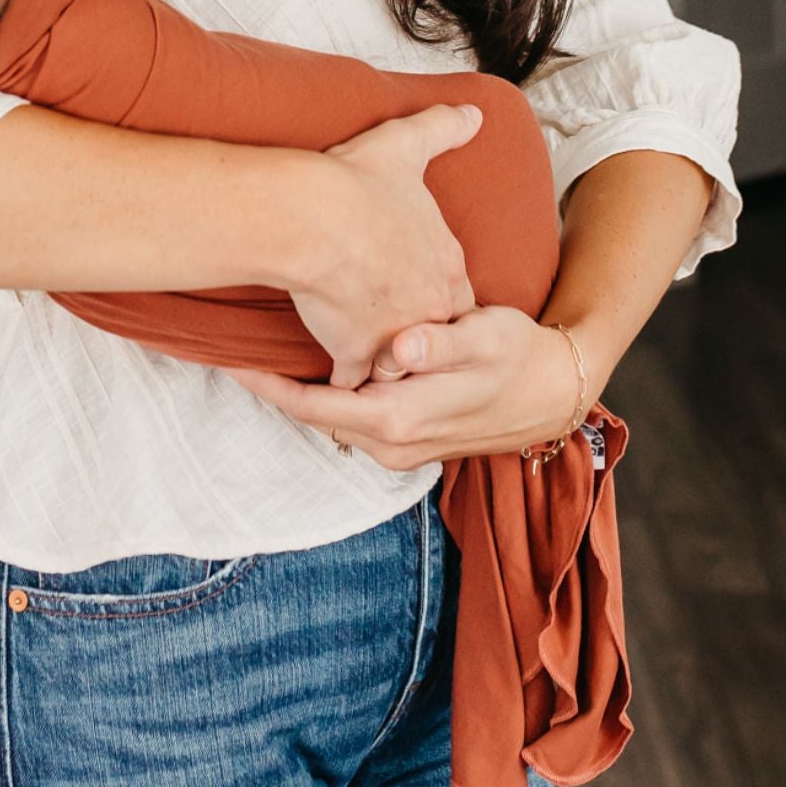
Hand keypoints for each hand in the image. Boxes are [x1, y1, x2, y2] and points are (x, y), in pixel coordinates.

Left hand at [223, 305, 593, 468]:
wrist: (557, 391)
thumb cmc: (522, 356)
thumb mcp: (488, 337)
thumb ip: (443, 341)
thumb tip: (402, 346)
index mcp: (401, 419)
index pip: (315, 406)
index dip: (269, 384)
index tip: (230, 359)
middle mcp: (392, 444)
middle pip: (313, 415)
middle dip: (272, 386)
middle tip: (228, 345)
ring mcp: (398, 449)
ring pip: (330, 418)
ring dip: (297, 391)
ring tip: (257, 352)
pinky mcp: (405, 440)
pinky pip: (350, 419)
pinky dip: (326, 396)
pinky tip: (312, 363)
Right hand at [280, 102, 482, 388]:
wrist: (313, 218)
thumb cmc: (358, 182)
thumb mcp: (407, 145)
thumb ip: (442, 128)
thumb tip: (473, 112)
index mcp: (446, 264)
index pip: (456, 295)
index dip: (435, 295)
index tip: (417, 293)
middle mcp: (429, 305)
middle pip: (433, 335)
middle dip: (417, 338)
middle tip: (397, 336)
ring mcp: (394, 334)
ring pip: (397, 362)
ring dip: (383, 363)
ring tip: (367, 366)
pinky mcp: (354, 351)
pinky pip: (351, 381)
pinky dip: (340, 382)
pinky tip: (330, 383)